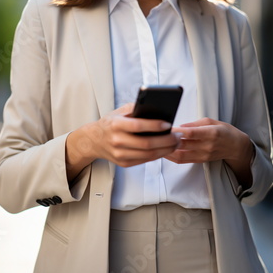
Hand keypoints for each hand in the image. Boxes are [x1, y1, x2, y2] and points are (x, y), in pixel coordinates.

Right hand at [66, 104, 181, 178]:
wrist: (94, 140)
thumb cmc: (111, 123)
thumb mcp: (120, 111)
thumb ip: (137, 109)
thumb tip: (159, 110)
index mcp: (115, 125)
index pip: (138, 126)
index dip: (155, 126)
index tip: (169, 123)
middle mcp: (117, 141)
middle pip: (146, 144)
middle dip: (166, 141)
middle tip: (178, 136)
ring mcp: (120, 154)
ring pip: (148, 155)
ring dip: (166, 150)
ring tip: (176, 143)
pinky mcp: (124, 163)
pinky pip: (145, 160)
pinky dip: (158, 155)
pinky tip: (166, 149)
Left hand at [164, 117, 253, 187]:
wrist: (236, 147)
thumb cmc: (224, 131)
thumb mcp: (212, 121)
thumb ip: (195, 124)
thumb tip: (180, 127)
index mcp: (211, 133)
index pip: (191, 133)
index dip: (177, 131)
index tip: (167, 128)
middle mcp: (207, 146)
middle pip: (183, 145)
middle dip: (169, 141)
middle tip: (158, 136)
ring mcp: (203, 155)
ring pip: (180, 155)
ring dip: (168, 151)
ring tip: (158, 145)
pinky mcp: (200, 160)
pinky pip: (182, 161)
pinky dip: (172, 157)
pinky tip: (164, 151)